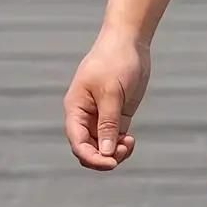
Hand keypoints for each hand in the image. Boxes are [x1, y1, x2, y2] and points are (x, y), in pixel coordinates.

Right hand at [64, 26, 150, 170]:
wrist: (129, 44)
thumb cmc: (115, 62)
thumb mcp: (111, 94)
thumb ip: (108, 124)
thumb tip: (106, 153)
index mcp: (75, 109)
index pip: (77, 143)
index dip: (92, 158)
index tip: (111, 162)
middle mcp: (85, 116)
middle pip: (88, 149)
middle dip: (105, 157)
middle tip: (125, 148)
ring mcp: (101, 118)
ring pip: (102, 148)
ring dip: (115, 153)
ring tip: (130, 142)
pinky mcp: (116, 117)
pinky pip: (115, 140)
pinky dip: (122, 146)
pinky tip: (131, 140)